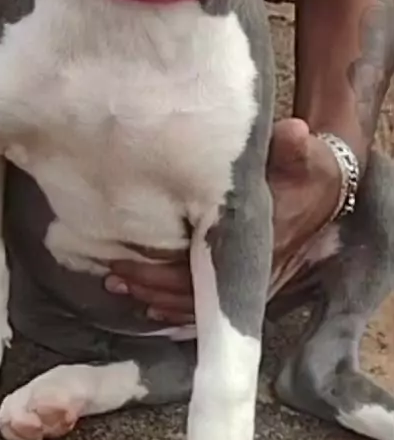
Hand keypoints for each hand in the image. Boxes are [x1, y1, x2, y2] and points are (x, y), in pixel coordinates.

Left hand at [105, 120, 341, 322]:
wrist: (328, 191)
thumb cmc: (308, 172)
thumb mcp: (305, 156)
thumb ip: (293, 146)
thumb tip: (295, 131)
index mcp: (258, 245)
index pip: (199, 271)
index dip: (159, 274)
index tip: (124, 262)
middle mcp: (253, 272)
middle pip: (191, 294)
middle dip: (149, 287)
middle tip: (112, 276)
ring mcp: (249, 281)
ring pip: (197, 305)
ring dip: (157, 299)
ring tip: (120, 286)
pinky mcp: (246, 280)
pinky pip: (208, 306)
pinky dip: (178, 309)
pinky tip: (151, 305)